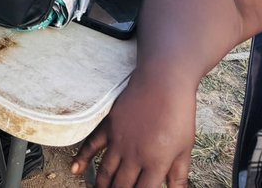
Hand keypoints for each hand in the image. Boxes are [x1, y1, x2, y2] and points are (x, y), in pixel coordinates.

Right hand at [71, 74, 195, 186]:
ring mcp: (119, 141)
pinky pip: (92, 145)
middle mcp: (134, 156)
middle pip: (122, 185)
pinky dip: (83, 158)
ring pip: (106, 170)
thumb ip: (179, 175)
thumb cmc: (179, 115)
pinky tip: (76, 169)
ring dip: (102, 185)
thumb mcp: (185, 149)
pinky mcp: (109, 126)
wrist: (163, 83)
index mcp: (156, 164)